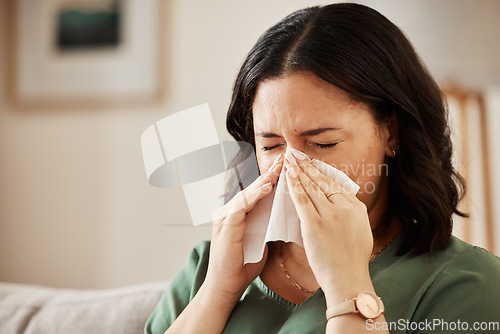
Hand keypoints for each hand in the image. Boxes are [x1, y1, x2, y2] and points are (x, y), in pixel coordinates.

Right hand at [203, 154, 283, 302]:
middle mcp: (231, 211)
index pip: (258, 193)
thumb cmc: (244, 264)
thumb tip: (288, 211)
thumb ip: (268, 222)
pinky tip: (265, 189)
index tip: (289, 167)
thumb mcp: (261, 238)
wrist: (227, 285)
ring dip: (263, 181)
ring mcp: (225, 217)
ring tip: (278, 169)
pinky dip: (253, 197)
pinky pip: (240, 207)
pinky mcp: (224, 226)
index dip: (273, 179)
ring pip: (246, 194)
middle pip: (252, 189)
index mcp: (240, 214)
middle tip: (285, 159)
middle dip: (270, 174)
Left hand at [284, 154, 372, 297]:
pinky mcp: (315, 223)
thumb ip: (351, 214)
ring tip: (290, 159)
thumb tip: (344, 202)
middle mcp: (344, 207)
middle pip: (322, 181)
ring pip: (311, 187)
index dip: (321, 172)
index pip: (335, 184)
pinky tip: (288, 175)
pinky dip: (294, 185)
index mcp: (356, 208)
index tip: (311, 163)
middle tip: (297, 153)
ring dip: (298, 171)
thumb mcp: (361, 231)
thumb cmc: (352, 261)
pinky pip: (302, 199)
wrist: (348, 280)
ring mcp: (330, 214)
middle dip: (307, 165)